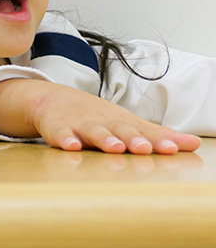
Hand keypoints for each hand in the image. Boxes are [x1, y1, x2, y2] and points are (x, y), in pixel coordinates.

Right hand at [0, 78, 197, 153]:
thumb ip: (157, 135)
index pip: (144, 131)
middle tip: (144, 148)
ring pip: (93, 131)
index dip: (158, 140)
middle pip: (120, 129)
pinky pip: (60, 133)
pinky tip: (71, 146)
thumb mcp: (128, 123)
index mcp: (123, 122)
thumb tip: (194, 144)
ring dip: (104, 138)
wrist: (53, 99)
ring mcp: (80, 124)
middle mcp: (104, 122)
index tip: (174, 148)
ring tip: (114, 148)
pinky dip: (65, 139)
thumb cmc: (97, 117)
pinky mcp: (57, 127)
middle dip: (133, 138)